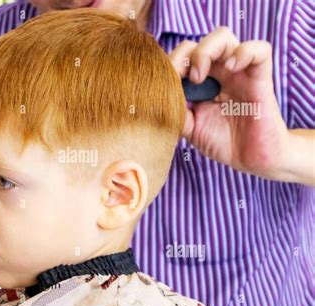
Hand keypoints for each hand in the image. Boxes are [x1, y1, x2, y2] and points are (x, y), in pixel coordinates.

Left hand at [169, 27, 291, 179]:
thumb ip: (174, 112)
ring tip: (198, 77)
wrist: (250, 158)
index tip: (162, 85)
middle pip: (197, 42)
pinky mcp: (260, 78)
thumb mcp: (189, 128)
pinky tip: (231, 68)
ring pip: (222, 36)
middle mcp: (217, 72)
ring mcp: (239, 72)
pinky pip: (260, 49)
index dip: (168, 65)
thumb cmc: (221, 141)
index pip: (180, 57)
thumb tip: (155, 99)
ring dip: (205, 52)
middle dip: (181, 57)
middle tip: (179, 81)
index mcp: (200, 81)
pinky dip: (243, 52)